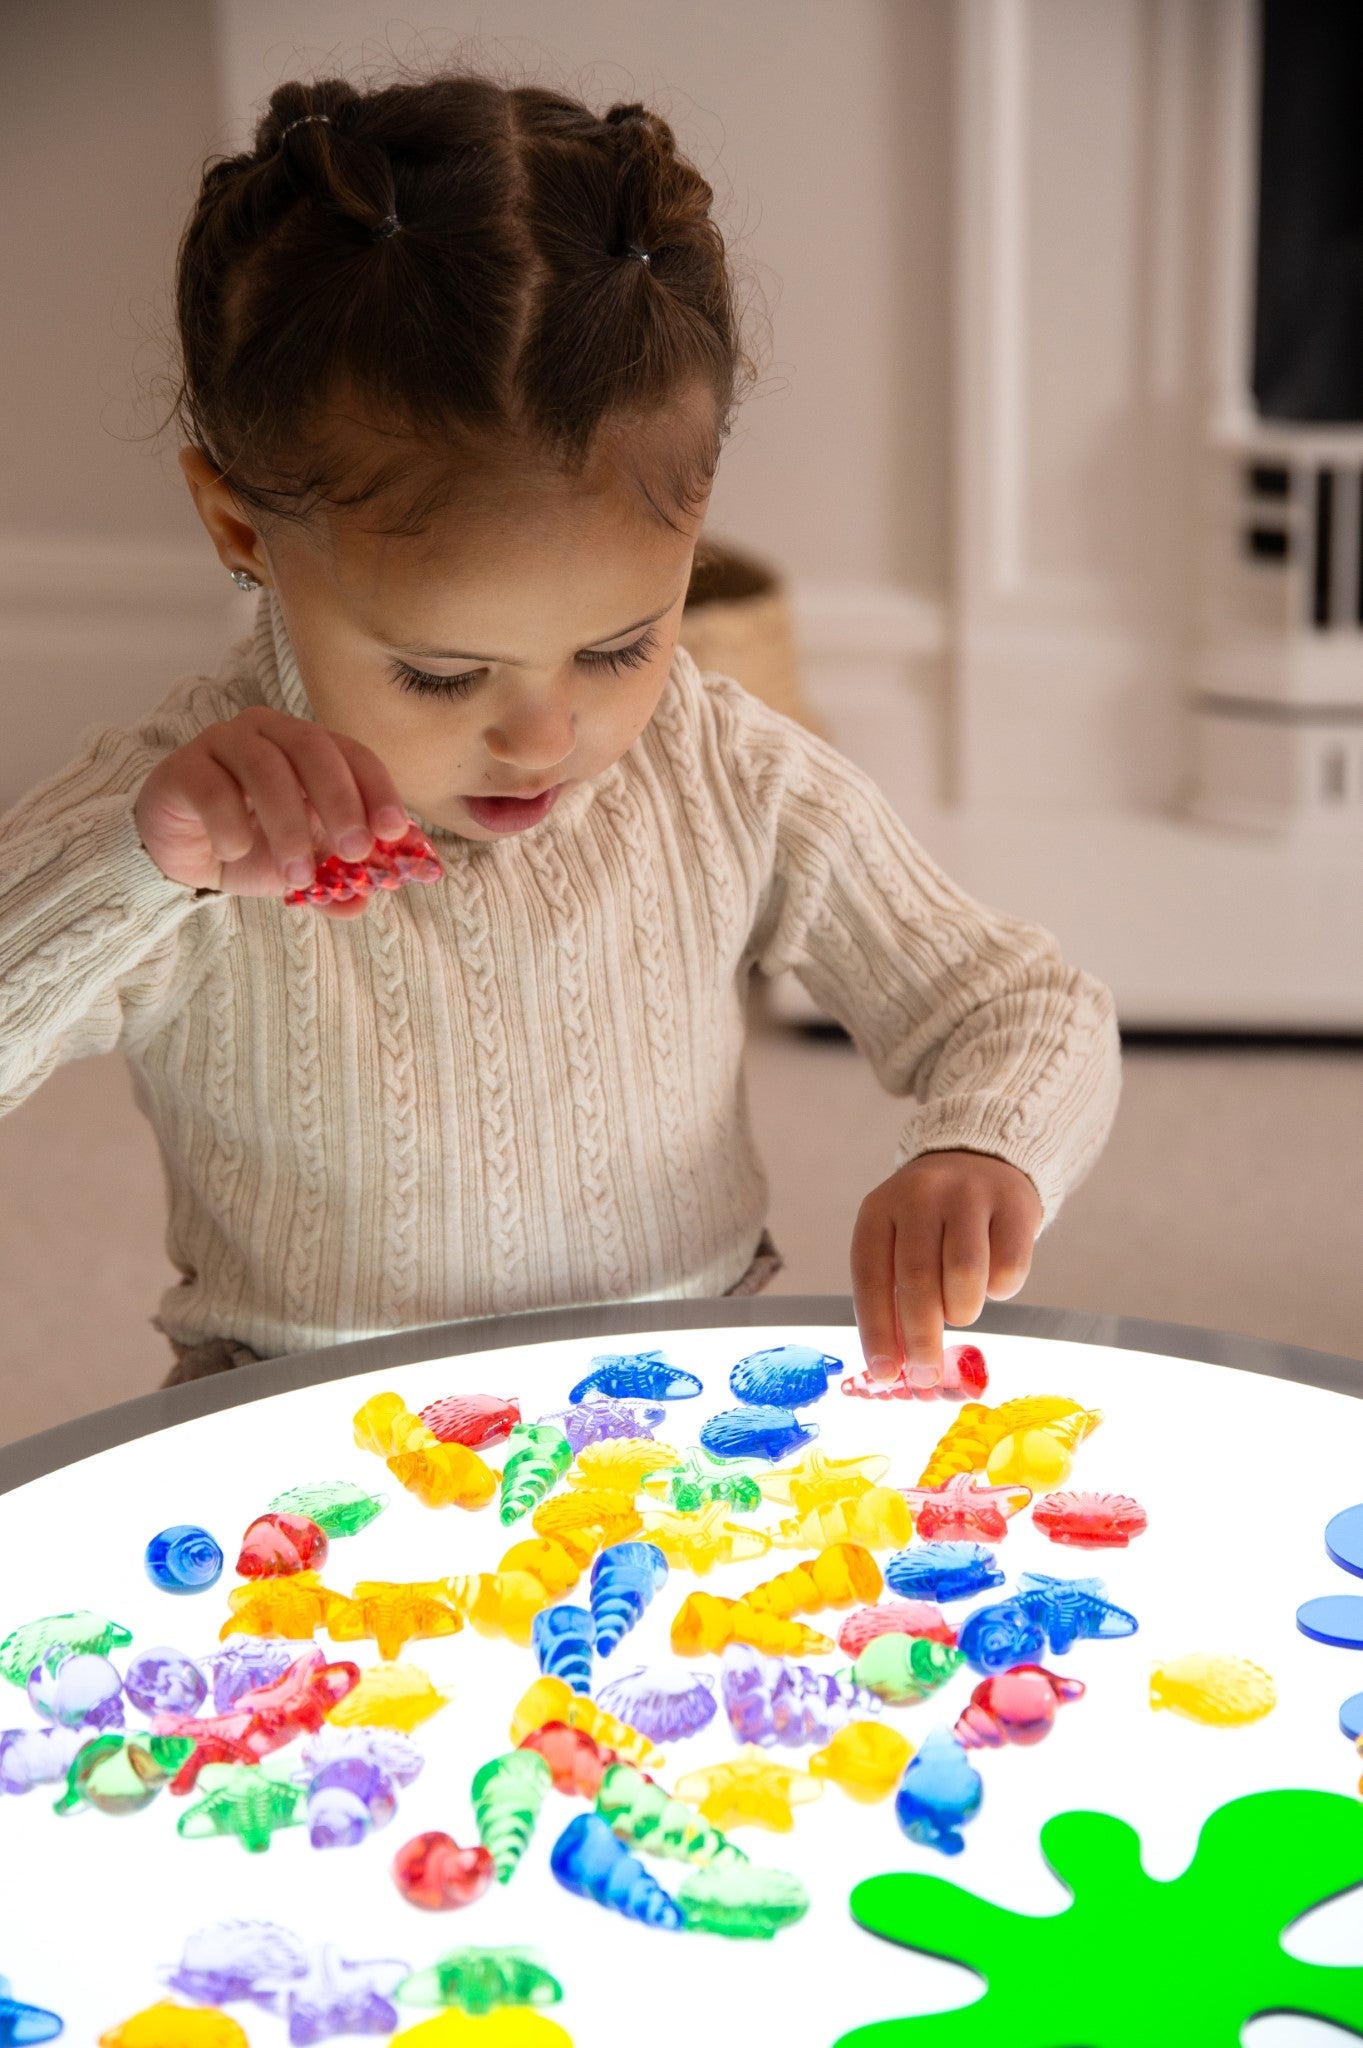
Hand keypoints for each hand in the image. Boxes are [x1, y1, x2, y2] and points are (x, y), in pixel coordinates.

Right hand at [134, 707, 409, 919]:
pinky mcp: (183, 768)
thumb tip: (365, 900)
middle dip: (340, 801)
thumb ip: (337, 881)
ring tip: (296, 876)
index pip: (353, 754)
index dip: (377, 789)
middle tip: (355, 852)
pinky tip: (234, 853)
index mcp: (309, 747)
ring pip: (264, 767)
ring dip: (288, 825)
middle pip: (312, 747)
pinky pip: (212, 789)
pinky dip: (230, 826)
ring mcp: (223, 743)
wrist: (184, 858)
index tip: (394, 831)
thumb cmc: (252, 847)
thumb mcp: (303, 867)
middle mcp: (269, 732)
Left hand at [850, 1150, 1041, 1386]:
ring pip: (965, 1275)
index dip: (876, 1330)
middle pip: (918, 1280)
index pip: (871, 1276)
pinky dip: (1000, 1291)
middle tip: (925, 1373)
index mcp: (879, 1209)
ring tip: (960, 1309)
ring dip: (962, 1311)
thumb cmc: (931, 1223)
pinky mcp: (1013, 1204)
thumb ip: (892, 1297)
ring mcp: (968, 1195)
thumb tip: (892, 1367)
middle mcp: (920, 1195)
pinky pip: (1009, 1268)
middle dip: (921, 1338)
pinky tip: (991, 1279)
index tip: (883, 1373)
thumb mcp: (898, 1244)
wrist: (980, 1161)